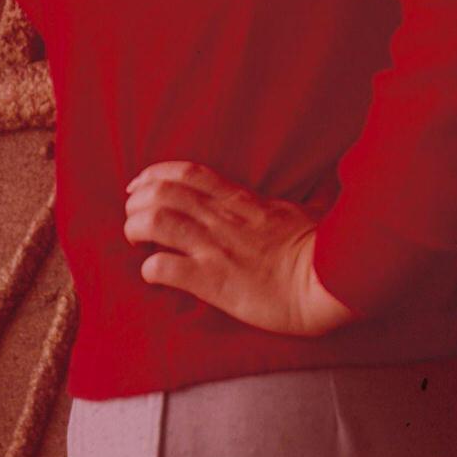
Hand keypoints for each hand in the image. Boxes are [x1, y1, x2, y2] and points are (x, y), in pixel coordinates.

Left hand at [123, 160, 357, 337]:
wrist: (325, 282)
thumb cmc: (320, 248)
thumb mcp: (303, 212)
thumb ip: (293, 200)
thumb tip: (313, 188)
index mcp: (240, 199)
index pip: (188, 174)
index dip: (156, 174)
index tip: (140, 182)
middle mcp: (222, 218)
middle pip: (164, 193)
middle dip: (139, 199)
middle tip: (131, 212)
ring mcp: (216, 248)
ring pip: (159, 222)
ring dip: (137, 227)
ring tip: (133, 237)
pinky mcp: (214, 281)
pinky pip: (168, 267)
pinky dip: (151, 267)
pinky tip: (150, 271)